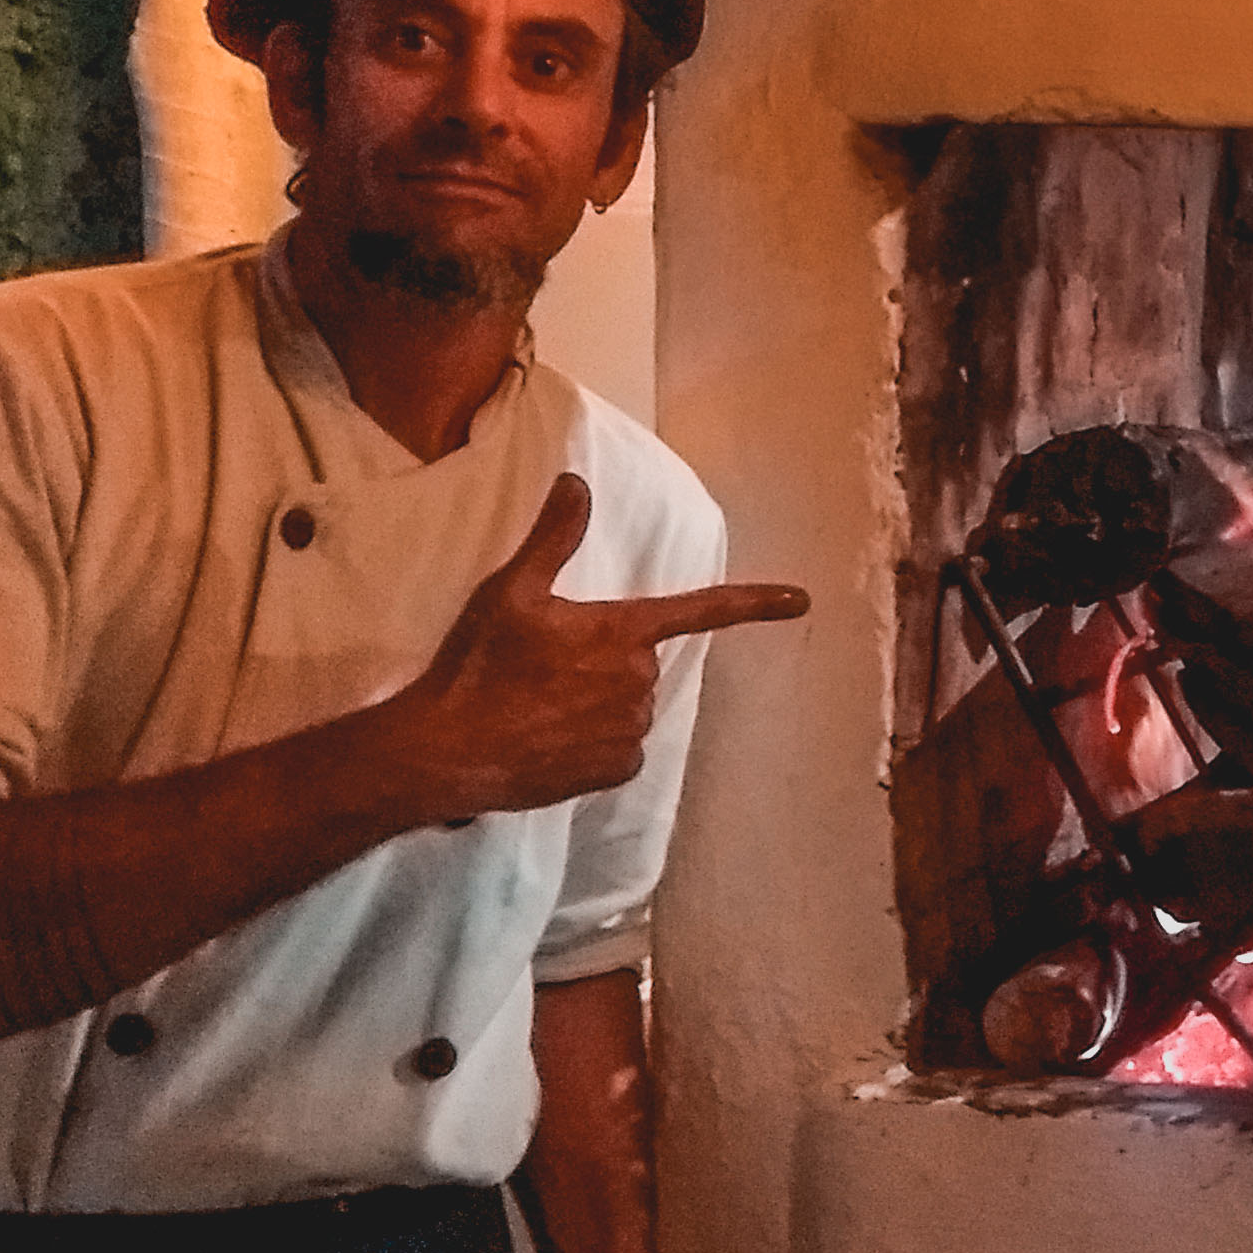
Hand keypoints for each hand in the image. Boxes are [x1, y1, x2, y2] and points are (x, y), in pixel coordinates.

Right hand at [396, 476, 807, 818]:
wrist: (449, 750)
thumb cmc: (479, 665)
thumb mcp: (511, 592)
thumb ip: (554, 538)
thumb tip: (578, 482)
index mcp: (622, 632)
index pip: (700, 609)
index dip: (754, 602)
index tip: (802, 599)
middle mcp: (638, 681)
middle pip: (638, 662)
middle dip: (602, 662)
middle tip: (542, 669)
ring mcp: (631, 729)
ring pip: (628, 706)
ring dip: (596, 704)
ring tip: (537, 707)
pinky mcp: (617, 770)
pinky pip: (620, 749)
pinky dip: (594, 744)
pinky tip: (551, 740)